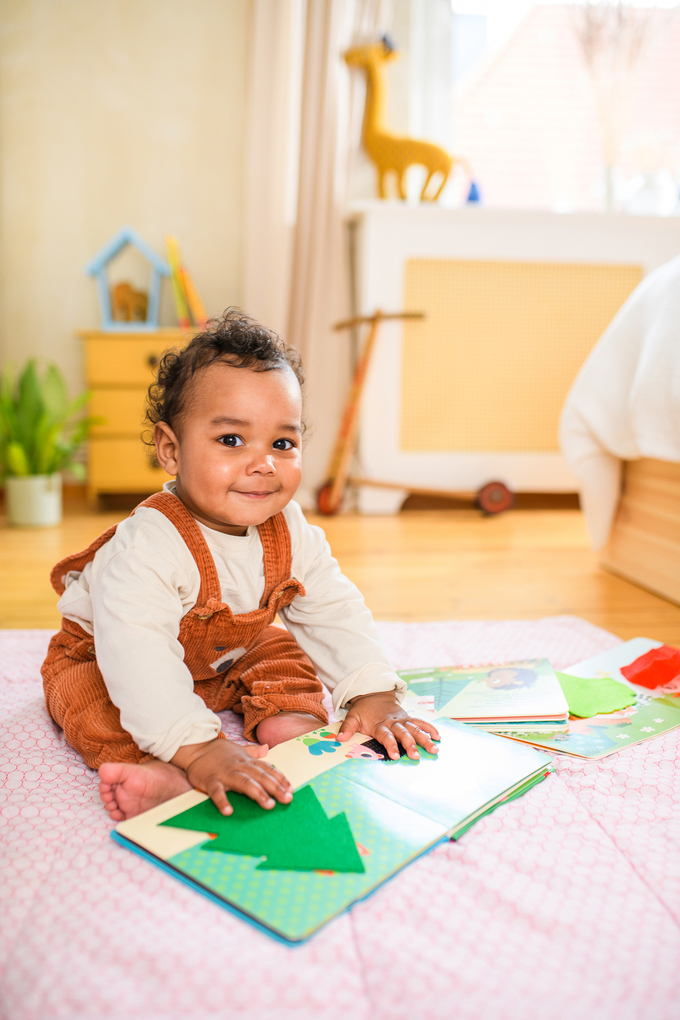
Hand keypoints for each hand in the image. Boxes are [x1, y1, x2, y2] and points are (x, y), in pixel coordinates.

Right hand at [171, 738, 292, 814]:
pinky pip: (217, 792)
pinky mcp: (211, 780)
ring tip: (269, 805)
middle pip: (260, 776)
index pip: (267, 769)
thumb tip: (267, 748)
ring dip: (258, 793)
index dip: (280, 779)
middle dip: (275, 788)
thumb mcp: (238, 749)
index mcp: (247, 760)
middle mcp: (239, 766)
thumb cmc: (218, 751)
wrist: (195, 746)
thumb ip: (253, 751)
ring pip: (244, 783)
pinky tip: (229, 811)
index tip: (291, 789)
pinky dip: (223, 801)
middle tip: (287, 799)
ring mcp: (225, 773)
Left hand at [336, 691, 439, 760]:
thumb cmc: (363, 710)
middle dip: (410, 745)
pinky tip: (438, 737)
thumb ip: (347, 728)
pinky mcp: (408, 718)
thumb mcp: (352, 717)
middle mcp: (393, 722)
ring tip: (434, 749)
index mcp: (380, 724)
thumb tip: (339, 739)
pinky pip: (420, 722)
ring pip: (415, 729)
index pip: (386, 735)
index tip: (395, 755)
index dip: (390, 745)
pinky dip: (429, 728)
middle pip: (403, 733)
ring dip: (424, 739)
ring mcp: (402, 720)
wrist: (373, 695)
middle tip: (416, 756)